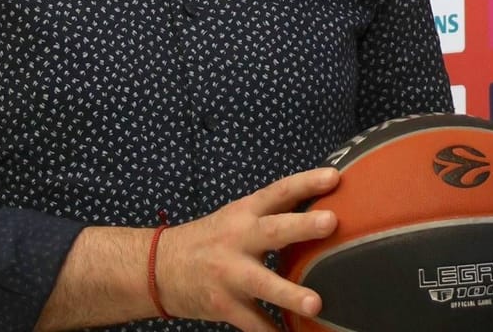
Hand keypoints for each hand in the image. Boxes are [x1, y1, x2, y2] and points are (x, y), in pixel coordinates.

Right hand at [154, 167, 340, 331]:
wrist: (158, 268)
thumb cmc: (209, 240)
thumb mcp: (237, 216)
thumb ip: (274, 211)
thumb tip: (321, 198)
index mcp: (245, 213)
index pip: (279, 192)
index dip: (306, 182)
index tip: (333, 177)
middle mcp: (238, 240)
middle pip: (273, 230)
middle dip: (302, 226)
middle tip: (331, 222)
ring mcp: (230, 275)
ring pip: (263, 283)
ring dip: (289, 293)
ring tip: (315, 304)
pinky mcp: (225, 305)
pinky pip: (253, 322)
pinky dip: (272, 331)